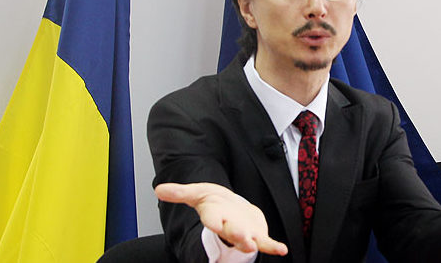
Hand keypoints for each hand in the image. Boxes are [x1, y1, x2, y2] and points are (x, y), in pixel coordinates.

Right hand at [155, 182, 287, 255]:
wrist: (230, 208)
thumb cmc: (214, 201)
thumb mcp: (197, 192)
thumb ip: (180, 193)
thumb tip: (159, 189)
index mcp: (214, 215)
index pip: (212, 218)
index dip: (213, 221)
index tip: (214, 223)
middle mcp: (228, 226)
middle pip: (231, 231)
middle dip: (237, 235)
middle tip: (244, 241)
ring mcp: (243, 233)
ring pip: (247, 240)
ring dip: (252, 243)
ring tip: (258, 246)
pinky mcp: (257, 234)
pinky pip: (265, 242)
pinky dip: (273, 247)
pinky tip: (282, 250)